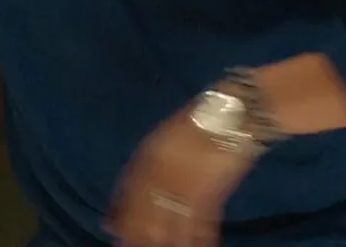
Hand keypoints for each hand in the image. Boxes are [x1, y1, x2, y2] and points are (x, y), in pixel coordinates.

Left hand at [106, 108, 259, 246]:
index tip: (111, 228)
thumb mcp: (168, 135)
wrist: (234, 113)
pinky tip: (198, 245)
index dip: (120, 209)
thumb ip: (153, 158)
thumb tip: (140, 178)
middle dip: (136, 230)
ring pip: (170, 218)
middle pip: (145, 207)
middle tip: (126, 246)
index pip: (129, 187)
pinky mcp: (211, 191)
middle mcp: (164, 169)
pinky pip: (201, 221)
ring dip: (164, 240)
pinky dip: (199, 237)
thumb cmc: (201, 122)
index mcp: (152, 152)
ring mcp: (187, 181)